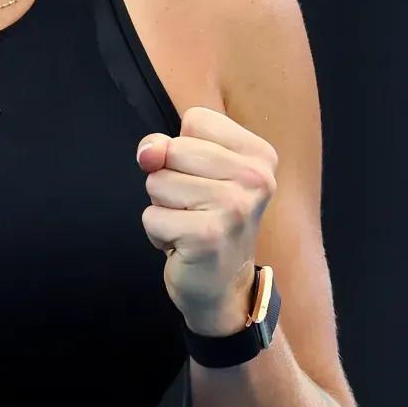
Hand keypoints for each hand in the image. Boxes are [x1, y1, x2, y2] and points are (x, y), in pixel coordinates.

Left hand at [136, 106, 278, 336]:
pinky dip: (158, 232)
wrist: (223, 286)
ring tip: (190, 225)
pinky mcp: (208, 236)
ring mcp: (234, 208)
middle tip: (195, 208)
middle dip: (169, 179)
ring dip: (163, 207)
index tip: (206, 181)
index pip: (196, 120)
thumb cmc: (207, 221)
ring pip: (158, 181)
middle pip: (174, 149)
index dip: (185, 150)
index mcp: (259, 155)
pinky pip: (152, 216)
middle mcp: (256, 179)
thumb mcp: (193, 172)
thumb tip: (148, 152)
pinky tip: (183, 244)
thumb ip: (167, 147)